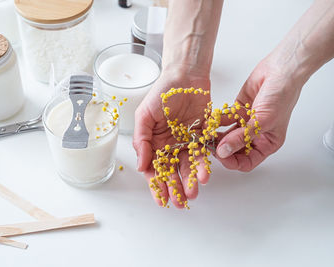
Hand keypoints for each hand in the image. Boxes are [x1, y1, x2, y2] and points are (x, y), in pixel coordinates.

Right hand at [133, 68, 210, 207]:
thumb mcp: (144, 115)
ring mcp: (186, 142)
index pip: (154, 169)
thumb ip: (141, 140)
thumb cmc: (161, 93)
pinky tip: (205, 176)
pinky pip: (203, 153)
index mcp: (153, 142)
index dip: (157, 185)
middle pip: (171, 172)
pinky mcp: (202, 136)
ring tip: (193, 194)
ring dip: (190, 181)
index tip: (161, 200)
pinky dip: (203, 165)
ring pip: (188, 166)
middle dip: (174, 189)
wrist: (185, 76)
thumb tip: (141, 166)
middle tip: (179, 203)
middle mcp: (169, 145)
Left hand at [216, 59, 302, 170]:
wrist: (281, 71)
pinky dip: (216, 121)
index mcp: (267, 143)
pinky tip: (208, 122)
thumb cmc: (281, 97)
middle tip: (208, 144)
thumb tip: (224, 152)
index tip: (220, 156)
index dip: (233, 162)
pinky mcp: (237, 110)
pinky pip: (223, 120)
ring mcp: (245, 123)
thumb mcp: (262, 121)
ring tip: (206, 134)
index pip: (247, 162)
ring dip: (216, 136)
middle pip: (234, 150)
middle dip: (221, 149)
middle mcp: (255, 136)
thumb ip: (241, 137)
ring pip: (226, 136)